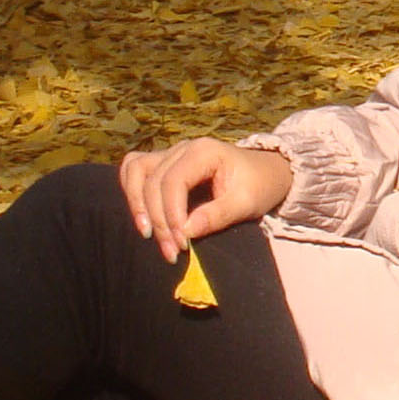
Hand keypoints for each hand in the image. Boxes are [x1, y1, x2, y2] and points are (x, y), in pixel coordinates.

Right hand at [119, 138, 292, 263]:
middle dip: (158, 220)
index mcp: (203, 151)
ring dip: (137, 203)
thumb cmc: (259, 185)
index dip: (171, 214)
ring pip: (135, 171)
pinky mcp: (164, 164)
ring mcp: (170, 154)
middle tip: (171, 251)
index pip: (173, 181)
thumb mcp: (246, 203)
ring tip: (147, 234)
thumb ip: (217, 216)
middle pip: (153, 181)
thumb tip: (186, 231)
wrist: (267, 171)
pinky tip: (140, 216)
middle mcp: (181, 148)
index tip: (182, 243)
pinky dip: (132, 190)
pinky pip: (135, 169)